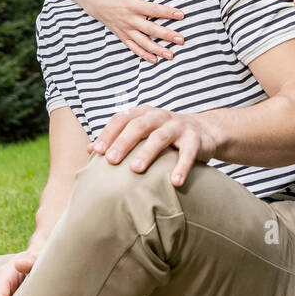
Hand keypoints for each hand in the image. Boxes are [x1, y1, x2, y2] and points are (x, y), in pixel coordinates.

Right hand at [87, 0, 185, 62]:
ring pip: (143, 42)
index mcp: (134, 5)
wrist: (94, 0)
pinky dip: (143, 55)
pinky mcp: (122, 36)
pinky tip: (155, 60)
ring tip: (170, 55)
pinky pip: (133, 48)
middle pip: (151, 29)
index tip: (181, 15)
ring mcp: (126, 29)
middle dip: (166, 35)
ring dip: (157, 49)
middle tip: (181, 40)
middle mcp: (130, 19)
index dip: (167, 12)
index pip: (154, 10)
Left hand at [87, 105, 218, 185]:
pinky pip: (188, 153)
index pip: (122, 119)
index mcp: (143, 113)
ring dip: (147, 153)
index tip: (96, 151)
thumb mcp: (143, 132)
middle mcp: (159, 116)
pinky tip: (175, 182)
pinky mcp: (195, 139)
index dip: (108, 133)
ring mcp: (178, 126)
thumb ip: (118, 138)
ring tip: (136, 170)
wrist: (204, 131)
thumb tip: (89, 150)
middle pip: (138, 126)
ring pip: (160, 137)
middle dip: (123, 143)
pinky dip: (182, 167)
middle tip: (111, 161)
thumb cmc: (165, 135)